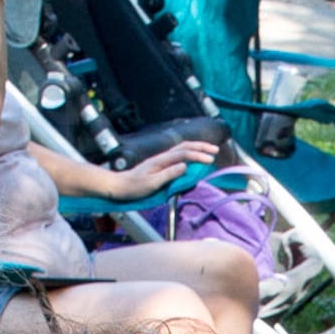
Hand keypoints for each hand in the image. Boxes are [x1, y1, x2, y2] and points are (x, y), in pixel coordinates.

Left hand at [94, 139, 214, 197]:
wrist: (119, 186)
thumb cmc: (134, 187)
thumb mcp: (152, 183)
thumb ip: (169, 174)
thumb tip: (185, 166)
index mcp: (161, 161)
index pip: (184, 153)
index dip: (199, 155)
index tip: (210, 160)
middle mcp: (162, 157)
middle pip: (185, 146)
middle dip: (201, 146)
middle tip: (215, 150)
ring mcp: (161, 160)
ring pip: (182, 148)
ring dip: (196, 148)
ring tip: (208, 151)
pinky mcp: (160, 164)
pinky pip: (178, 154)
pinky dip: (189, 153)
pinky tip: (194, 157)